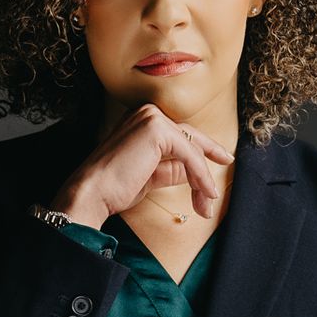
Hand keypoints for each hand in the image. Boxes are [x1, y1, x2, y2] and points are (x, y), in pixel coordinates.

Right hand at [48, 104, 233, 228]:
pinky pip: (190, 155)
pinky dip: (200, 176)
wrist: (93, 192)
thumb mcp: (152, 176)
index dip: (204, 151)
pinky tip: (205, 193)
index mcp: (142, 120)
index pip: (181, 135)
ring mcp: (151, 117)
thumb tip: (196, 171)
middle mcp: (147, 112)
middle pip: (191, 139)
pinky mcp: (157, 129)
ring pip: (192, 149)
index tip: (223, 161)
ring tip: (205, 204)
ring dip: (202, 179)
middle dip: (204, 170)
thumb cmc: (115, 187)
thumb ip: (173, 168)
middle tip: (213, 194)